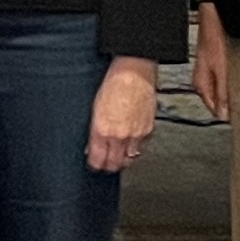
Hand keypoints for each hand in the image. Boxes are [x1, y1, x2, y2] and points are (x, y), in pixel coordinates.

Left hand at [84, 57, 158, 172]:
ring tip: (118, 157)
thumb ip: (94, 131)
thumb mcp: (95, 109)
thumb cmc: (113, 85)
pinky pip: (141, 148)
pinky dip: (135, 149)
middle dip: (109, 166)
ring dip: (123, 160)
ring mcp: (135, 134)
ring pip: (130, 159)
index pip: (98, 160)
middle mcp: (119, 135)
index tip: (94, 164)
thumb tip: (91, 146)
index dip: (95, 165)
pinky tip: (130, 144)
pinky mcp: (148, 130)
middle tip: (106, 164)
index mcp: (102, 130)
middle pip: (114, 164)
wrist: (133, 74)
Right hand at [189, 3, 230, 121]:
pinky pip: (227, 79)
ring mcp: (210, 71)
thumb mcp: (221, 70)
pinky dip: (236, 80)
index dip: (229, 114)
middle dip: (233, 103)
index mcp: (201, 85)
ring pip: (224, 89)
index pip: (214, 109)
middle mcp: (204, 80)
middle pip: (219, 100)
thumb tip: (225, 115)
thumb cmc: (215, 40)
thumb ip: (223, 93)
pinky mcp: (218, 63)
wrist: (215, 17)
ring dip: (236, 91)